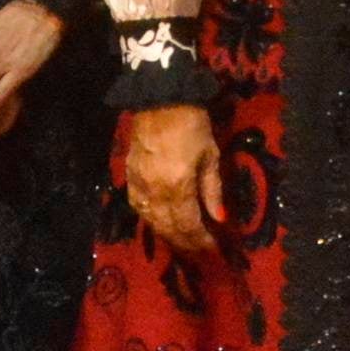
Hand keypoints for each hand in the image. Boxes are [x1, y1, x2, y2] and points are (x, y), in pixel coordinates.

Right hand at [120, 104, 218, 251]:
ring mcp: (139, 185)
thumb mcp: (210, 155)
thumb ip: (212, 189)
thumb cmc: (192, 125)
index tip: (212, 247)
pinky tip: (160, 223)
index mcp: (178, 187)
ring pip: (151, 221)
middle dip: (185, 242)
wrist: (159, 100)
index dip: (200, 239)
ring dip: (167, 234)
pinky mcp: (129, 177)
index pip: (188, 224)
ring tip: (182, 241)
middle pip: (169, 227)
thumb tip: (220, 217)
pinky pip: (138, 207)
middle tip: (198, 249)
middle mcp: (155, 192)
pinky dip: (151, 220)